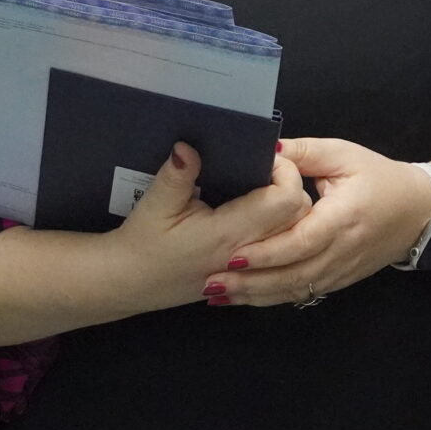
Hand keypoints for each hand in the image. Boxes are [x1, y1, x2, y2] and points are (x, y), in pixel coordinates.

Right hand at [103, 144, 309, 309]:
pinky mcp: (250, 272)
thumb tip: (189, 145)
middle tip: (267, 170)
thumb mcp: (154, 205)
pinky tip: (260, 212)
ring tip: (264, 188)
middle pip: (299, 215)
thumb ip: (177, 175)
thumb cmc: (142, 246)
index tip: (266, 158)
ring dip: (290, 208)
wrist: (131, 284)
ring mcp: (253, 267)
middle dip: (292, 185)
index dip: (285, 173)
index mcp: (229, 233)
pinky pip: (282, 247)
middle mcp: (250, 253)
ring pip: (295, 233)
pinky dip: (282, 227)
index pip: (285, 199)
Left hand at [209, 136, 430, 305]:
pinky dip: (273, 298)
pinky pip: (304, 293)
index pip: (301, 241)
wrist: (421, 211)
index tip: (233, 254)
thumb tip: (266, 150)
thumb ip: (304, 152)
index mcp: (344, 217)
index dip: (267, 251)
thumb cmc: (381, 178)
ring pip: (296, 290)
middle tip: (211, 282)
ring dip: (257, 295)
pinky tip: (246, 298)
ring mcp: (343, 270)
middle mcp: (343, 250)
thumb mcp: (345, 154)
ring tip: (219, 295)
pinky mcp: (341, 280)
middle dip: (251, 282)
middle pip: (294, 274)